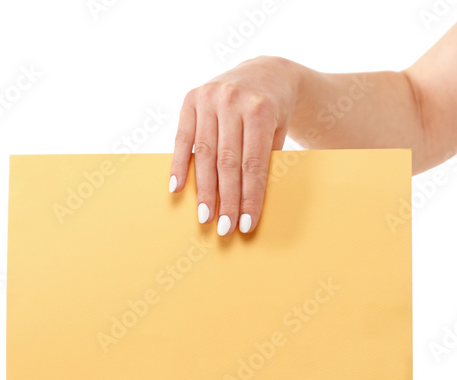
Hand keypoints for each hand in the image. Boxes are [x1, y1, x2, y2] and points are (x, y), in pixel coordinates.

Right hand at [170, 55, 297, 234]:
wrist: (266, 72)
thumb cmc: (276, 111)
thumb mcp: (280, 131)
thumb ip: (267, 159)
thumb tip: (249, 201)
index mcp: (260, 109)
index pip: (253, 164)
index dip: (249, 197)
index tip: (247, 224)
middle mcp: (232, 101)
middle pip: (227, 162)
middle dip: (226, 199)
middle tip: (225, 229)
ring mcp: (209, 98)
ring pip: (204, 154)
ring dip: (203, 190)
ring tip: (205, 217)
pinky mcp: (191, 98)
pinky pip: (182, 138)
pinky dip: (179, 164)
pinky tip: (177, 189)